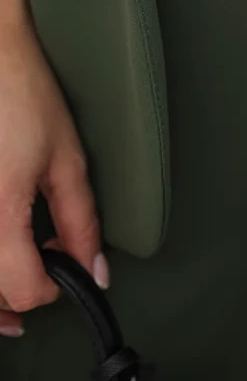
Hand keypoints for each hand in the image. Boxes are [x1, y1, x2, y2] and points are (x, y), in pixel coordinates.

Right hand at [0, 16, 108, 337]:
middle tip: (46, 268)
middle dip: (20, 293)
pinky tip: (1, 250)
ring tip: (20, 278)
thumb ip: (81, 220)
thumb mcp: (66, 159)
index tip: (67, 264)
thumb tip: (94, 269)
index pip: (23, 289)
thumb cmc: (25, 97)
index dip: (54, 285)